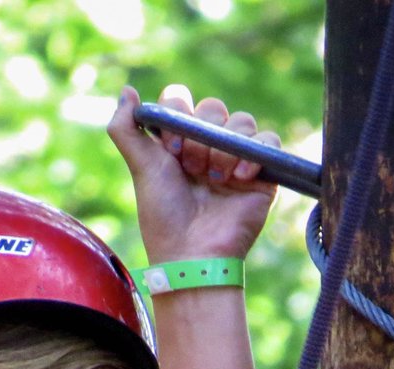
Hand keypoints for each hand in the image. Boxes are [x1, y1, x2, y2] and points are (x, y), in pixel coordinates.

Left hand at [107, 84, 279, 262]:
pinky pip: (269, 142)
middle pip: (214, 107)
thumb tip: (126, 90)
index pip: (182, 101)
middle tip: (192, 168)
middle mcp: (209, 146)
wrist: (193, 253)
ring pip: (243, 121)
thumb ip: (125, 128)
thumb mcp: (140, 167)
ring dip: (224, 147)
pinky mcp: (262, 175)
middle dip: (201, 134)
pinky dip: (253, 153)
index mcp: (179, 141)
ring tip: (215, 179)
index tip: (169, 147)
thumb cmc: (164, 215)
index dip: (177, 113)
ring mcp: (237, 159)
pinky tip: (238, 177)